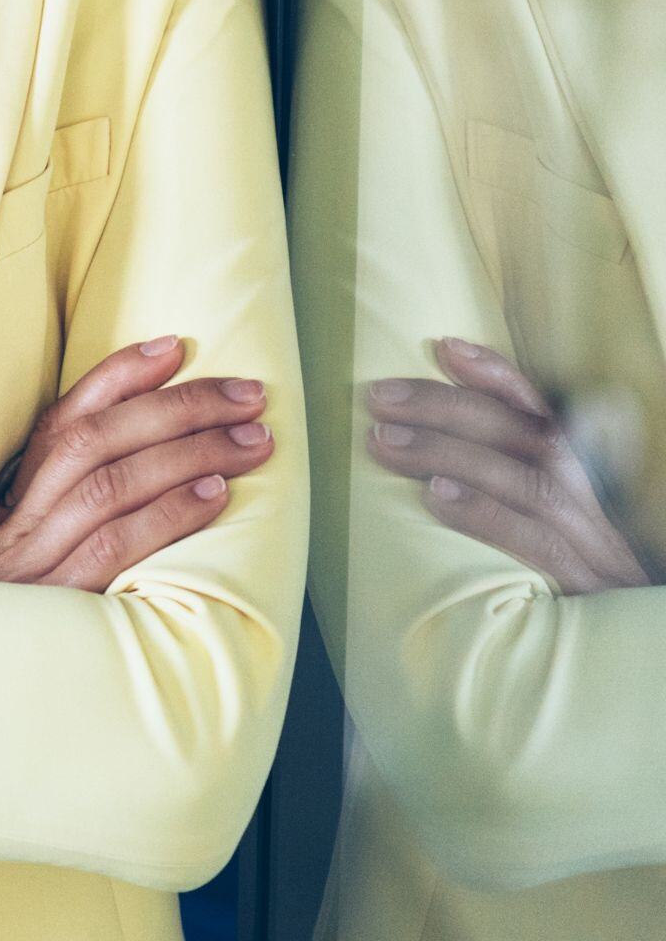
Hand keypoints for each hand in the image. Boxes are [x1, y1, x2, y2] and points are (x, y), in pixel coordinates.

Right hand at [0, 336, 272, 590]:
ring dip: (189, 453)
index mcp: (16, 498)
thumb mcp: (30, 554)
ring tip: (250, 441)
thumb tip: (151, 458)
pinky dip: (168, 514)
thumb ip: (69, 509)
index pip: (64, 418)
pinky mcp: (59, 601)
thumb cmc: (17, 618)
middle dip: (178, 406)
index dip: (118, 377)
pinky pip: (115, 546)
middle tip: (248, 395)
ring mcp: (37, 559)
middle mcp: (23, 518)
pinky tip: (215, 496)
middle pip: (97, 440)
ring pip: (112, 484)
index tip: (173, 347)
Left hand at [366, 336, 651, 594]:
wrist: (632, 666)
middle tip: (379, 396)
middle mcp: (592, 511)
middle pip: (528, 437)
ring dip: (450, 452)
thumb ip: (506, 497)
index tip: (445, 346)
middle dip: (449, 407)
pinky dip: (485, 513)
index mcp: (584, 492)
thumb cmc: (570, 600)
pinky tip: (437, 495)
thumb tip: (427, 462)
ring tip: (384, 440)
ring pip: (528, 481)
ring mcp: (593, 552)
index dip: (498, 378)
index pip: (544, 418)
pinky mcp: (583, 593)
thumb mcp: (547, 543)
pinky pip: (537, 543)